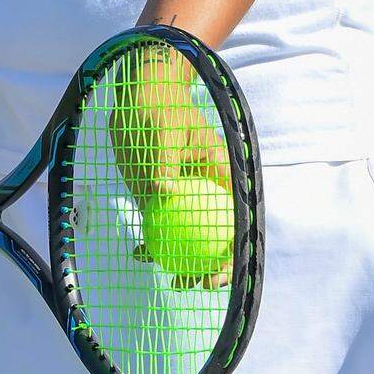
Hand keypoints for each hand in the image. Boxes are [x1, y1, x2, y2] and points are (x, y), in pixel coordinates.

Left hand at [109, 44, 233, 290]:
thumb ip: (165, 162)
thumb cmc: (161, 105)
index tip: (213, 274)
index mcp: (220, 174)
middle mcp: (205, 187)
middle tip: (186, 282)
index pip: (233, 221)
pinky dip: (154, 237)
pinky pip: (161, 220)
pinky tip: (139, 251)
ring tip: (165, 276)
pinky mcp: (162, 191)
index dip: (229, 253)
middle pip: (214, 234)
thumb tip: (164, 193)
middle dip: (206, 265)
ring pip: (188, 233)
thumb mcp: (166, 129)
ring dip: (178, 256)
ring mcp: (184, 191)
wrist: (144, 91)